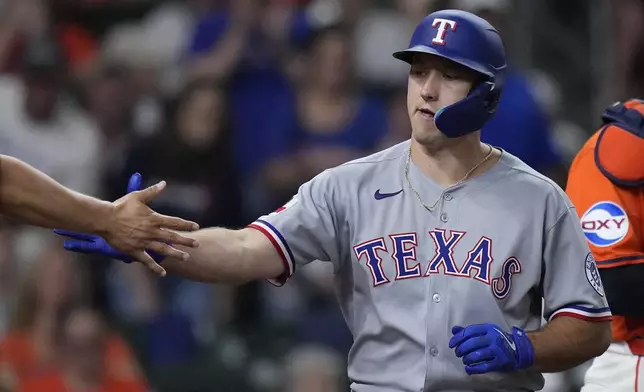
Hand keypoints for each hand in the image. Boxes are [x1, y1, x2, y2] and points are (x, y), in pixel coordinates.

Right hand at [56, 173, 198, 275]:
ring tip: (186, 257)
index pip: (174, 222)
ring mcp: (143, 242)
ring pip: (163, 250)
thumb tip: (164, 183)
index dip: (186, 224)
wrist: (105, 219)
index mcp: (154, 219)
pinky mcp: (134, 251)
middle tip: (197, 244)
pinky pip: (147, 261)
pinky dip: (155, 267)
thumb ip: (152, 191)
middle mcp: (151, 232)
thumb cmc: (121, 206)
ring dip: (176, 254)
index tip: (196, 227)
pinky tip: (163, 273)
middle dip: (186, 241)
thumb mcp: (137, 196)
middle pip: (172, 237)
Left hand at [448, 323, 533, 374]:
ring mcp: (497, 350)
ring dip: (467, 358)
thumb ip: (469, 331)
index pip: (469, 331)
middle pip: (471, 343)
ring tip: (464, 360)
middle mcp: (493, 338)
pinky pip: (484, 366)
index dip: (458, 338)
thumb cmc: (497, 340)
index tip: (451, 344)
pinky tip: (468, 369)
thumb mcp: (485, 332)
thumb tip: (454, 330)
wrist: (518, 350)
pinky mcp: (500, 362)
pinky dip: (474, 368)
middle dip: (461, 349)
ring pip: (477, 355)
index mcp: (488, 328)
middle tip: (458, 353)